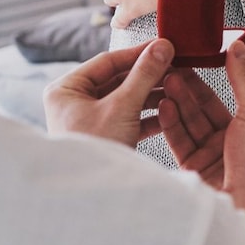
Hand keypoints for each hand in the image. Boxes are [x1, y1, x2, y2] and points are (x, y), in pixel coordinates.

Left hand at [44, 40, 171, 143]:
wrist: (91, 198)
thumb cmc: (95, 150)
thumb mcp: (122, 107)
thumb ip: (144, 75)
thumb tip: (163, 46)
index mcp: (66, 90)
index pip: (107, 62)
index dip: (138, 54)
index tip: (164, 46)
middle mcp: (73, 102)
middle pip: (117, 79)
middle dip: (148, 76)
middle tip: (176, 66)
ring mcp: (89, 121)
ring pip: (125, 99)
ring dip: (152, 95)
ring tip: (177, 88)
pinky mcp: (105, 137)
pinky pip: (128, 118)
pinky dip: (148, 115)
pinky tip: (169, 112)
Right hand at [159, 40, 244, 222]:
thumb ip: (244, 81)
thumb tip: (240, 48)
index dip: (234, 64)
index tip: (218, 44)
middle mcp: (236, 137)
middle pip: (210, 103)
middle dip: (192, 84)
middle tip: (176, 64)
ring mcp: (214, 152)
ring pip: (192, 119)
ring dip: (179, 100)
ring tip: (166, 81)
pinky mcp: (195, 166)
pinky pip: (180, 139)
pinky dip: (171, 122)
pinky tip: (163, 106)